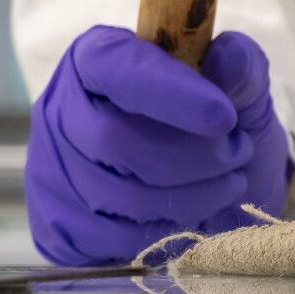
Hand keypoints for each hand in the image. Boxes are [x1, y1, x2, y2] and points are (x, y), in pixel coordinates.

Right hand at [26, 26, 288, 265]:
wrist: (210, 198)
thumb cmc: (219, 131)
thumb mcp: (243, 93)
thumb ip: (242, 68)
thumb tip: (229, 56)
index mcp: (99, 57)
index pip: (117, 67)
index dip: (170, 93)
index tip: (224, 117)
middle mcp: (60, 109)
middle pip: (113, 138)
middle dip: (192, 154)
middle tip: (236, 152)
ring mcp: (50, 171)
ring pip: (117, 193)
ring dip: (191, 194)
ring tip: (227, 180)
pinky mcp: (58, 226)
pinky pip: (114, 237)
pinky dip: (170, 230)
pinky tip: (198, 213)